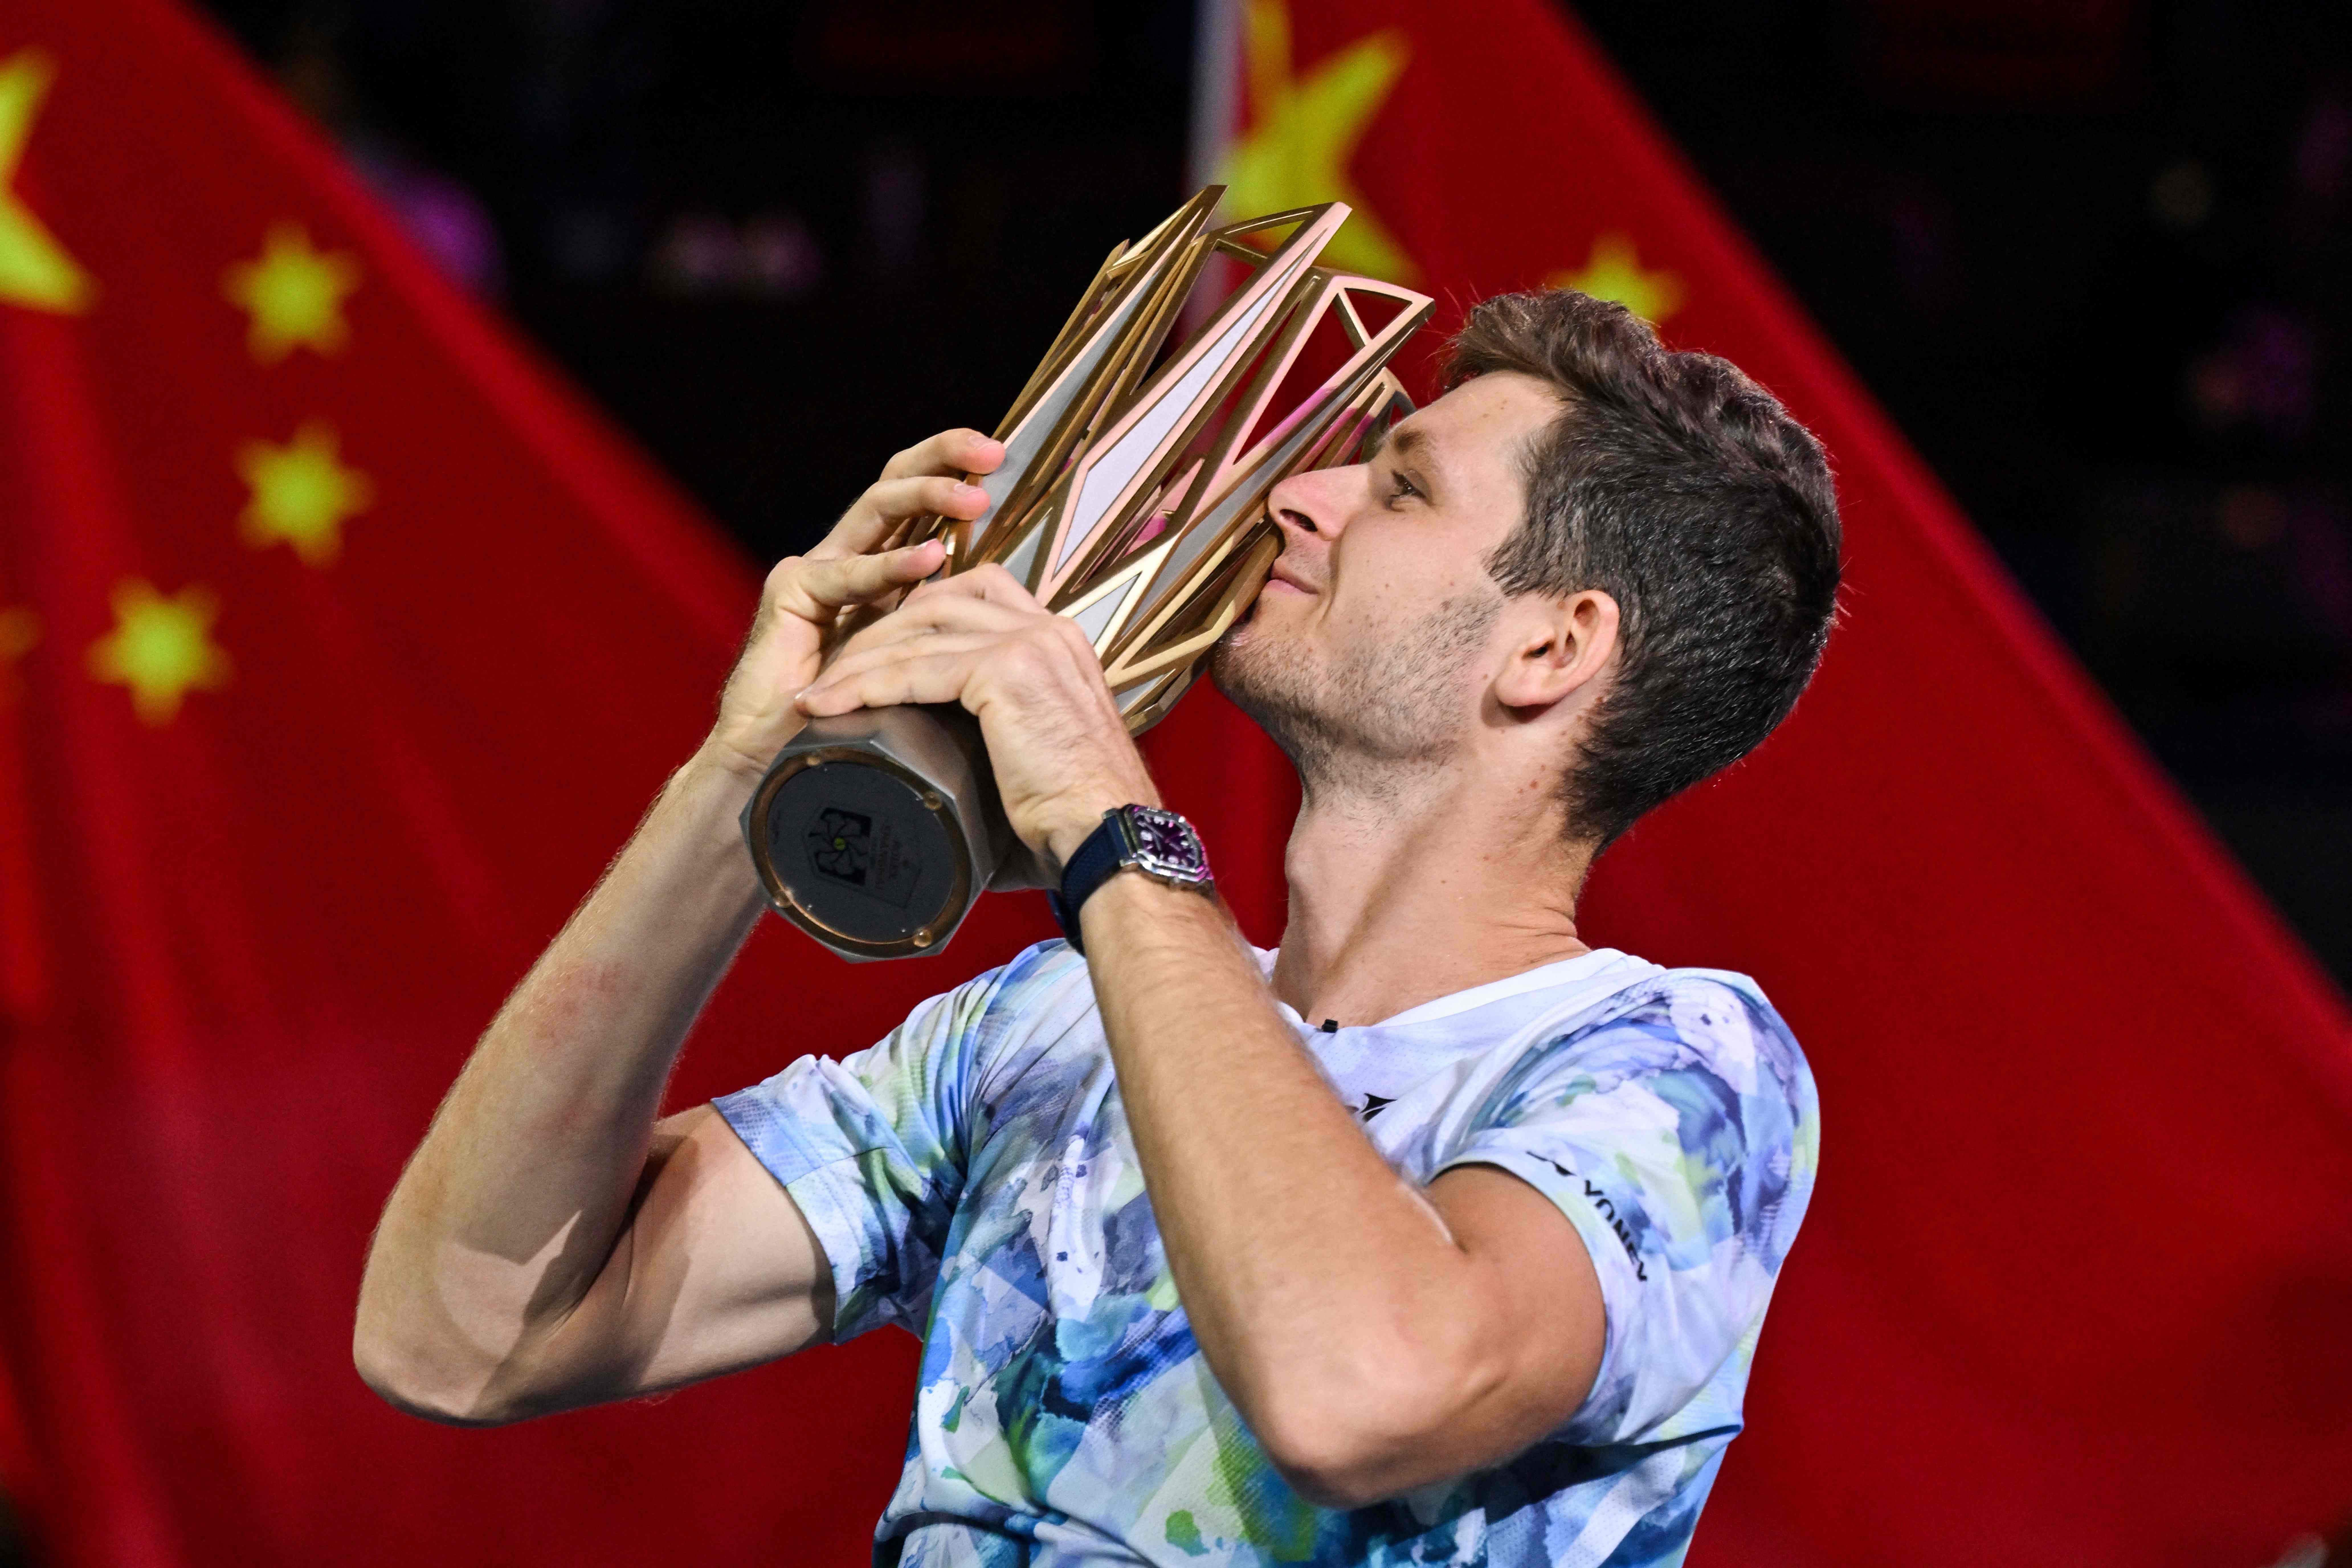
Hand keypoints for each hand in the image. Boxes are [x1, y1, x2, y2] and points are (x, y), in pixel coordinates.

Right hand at [705, 430, 1003, 778]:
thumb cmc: (858, 715)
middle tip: (992, 452)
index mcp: (882, 567)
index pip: (921, 502)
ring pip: (875, 510)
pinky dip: (890, 567)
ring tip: (974, 497)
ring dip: (927, 497)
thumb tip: (1014, 610)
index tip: (1003, 461)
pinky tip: (929, 560)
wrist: (783, 751)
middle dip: (945, 459)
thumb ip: (952, 628)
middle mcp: (849, 555)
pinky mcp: (792, 594)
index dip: (957, 473)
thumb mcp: (920, 659)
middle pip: (897, 485)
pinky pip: (848, 576)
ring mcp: (819, 569)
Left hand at [794, 565, 1158, 882]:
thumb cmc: (1072, 819)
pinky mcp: (1006, 671)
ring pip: (918, 631)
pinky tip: (829, 704)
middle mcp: (1048, 630)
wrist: (1110, 838)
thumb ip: (998, 737)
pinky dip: (865, 685)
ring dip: (858, 660)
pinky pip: (915, 668)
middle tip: (834, 674)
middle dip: (879, 631)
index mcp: (1058, 643)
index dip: (919, 614)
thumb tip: (947, 769)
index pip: (977, 594)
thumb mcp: (1035, 755)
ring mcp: (1030, 644)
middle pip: (940, 600)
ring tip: (819, 694)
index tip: (876, 653)